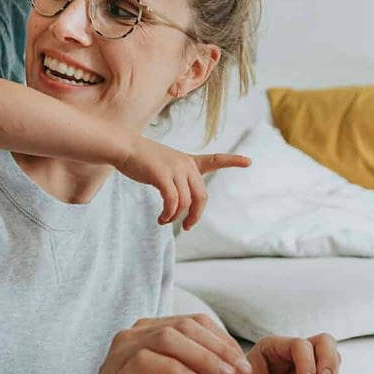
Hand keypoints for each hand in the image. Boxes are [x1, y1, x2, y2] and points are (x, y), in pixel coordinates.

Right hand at [85, 315, 254, 373]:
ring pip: (168, 338)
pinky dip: (173, 368)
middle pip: (185, 326)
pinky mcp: (118, 371)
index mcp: (153, 328)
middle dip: (219, 347)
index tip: (243, 362)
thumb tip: (234, 359)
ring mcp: (125, 349)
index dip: (223, 339)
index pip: (195, 321)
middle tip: (241, 370)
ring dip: (203, 356)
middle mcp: (138, 332)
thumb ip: (200, 363)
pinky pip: (146, 360)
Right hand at [116, 137, 249, 229]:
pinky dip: (168, 214)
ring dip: (176, 217)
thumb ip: (176, 183)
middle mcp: (185, 164)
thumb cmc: (141, 159)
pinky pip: (172, 202)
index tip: (249, 161)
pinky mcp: (162, 175)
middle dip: (195, 215)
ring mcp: (175, 168)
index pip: (215, 159)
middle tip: (187, 226)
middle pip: (201, 196)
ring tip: (164, 220)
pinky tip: (161, 218)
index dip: (233, 161)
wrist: (123, 147)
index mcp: (188, 161)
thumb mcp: (164, 168)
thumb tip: (179, 208)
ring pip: (186, 202)